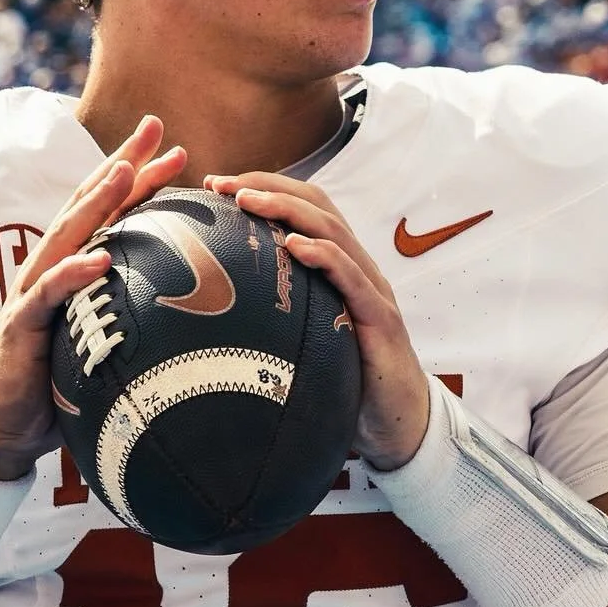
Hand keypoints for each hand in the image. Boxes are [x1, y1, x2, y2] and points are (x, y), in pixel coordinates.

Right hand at [0, 116, 185, 478]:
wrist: (4, 428)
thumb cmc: (55, 384)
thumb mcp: (103, 341)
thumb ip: (133, 316)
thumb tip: (192, 312)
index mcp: (72, 269)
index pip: (110, 213)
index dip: (140, 178)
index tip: (177, 150)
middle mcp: (50, 270)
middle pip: (88, 205)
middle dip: (121, 164)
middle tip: (156, 129)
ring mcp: (32, 294)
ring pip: (66, 237)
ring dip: (96, 202)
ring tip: (125, 172)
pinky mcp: (20, 327)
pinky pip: (47, 297)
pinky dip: (72, 275)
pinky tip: (99, 259)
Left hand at [204, 172, 430, 471]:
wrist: (396, 422)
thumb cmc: (345, 378)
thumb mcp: (302, 334)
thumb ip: (274, 310)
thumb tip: (211, 305)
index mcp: (337, 266)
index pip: (303, 208)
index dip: (263, 188)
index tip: (216, 185)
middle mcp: (357, 267)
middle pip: (316, 206)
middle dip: (267, 186)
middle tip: (221, 184)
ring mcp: (371, 289)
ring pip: (332, 231)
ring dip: (288, 210)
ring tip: (249, 201)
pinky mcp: (380, 319)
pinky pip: (353, 279)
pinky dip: (324, 257)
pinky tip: (294, 247)